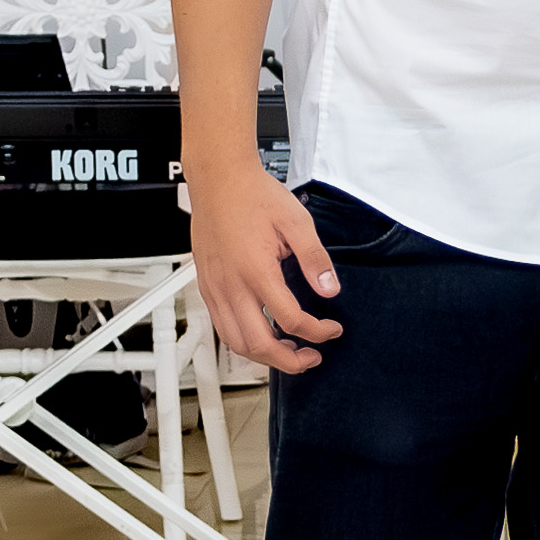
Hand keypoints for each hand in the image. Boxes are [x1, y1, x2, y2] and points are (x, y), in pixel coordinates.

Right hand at [190, 152, 347, 372]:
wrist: (219, 179)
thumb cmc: (253, 195)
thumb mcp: (296, 222)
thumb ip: (315, 259)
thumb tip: (330, 289)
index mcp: (257, 271)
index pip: (291, 320)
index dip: (317, 332)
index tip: (331, 330)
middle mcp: (232, 285)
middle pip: (259, 344)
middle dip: (289, 360)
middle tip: (311, 357)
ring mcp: (215, 288)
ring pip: (236, 342)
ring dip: (264, 356)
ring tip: (288, 351)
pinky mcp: (207, 286)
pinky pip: (222, 327)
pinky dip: (243, 341)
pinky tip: (261, 334)